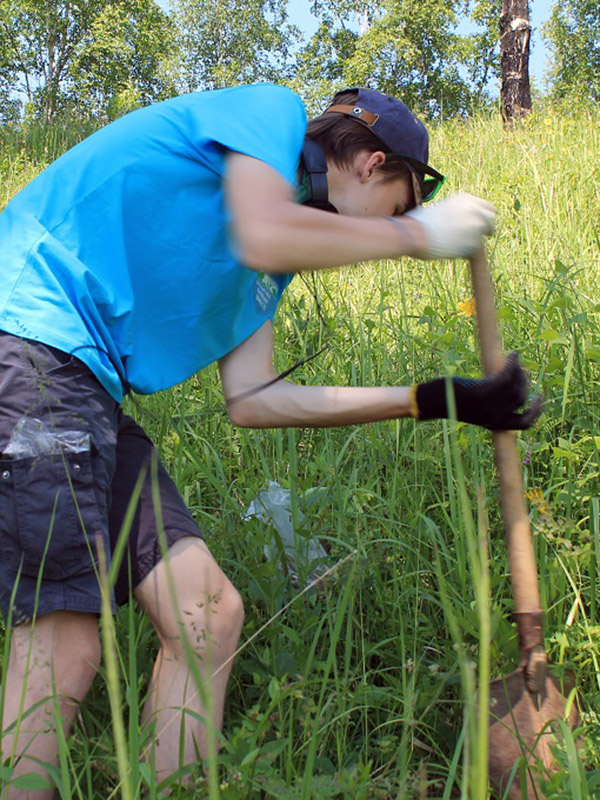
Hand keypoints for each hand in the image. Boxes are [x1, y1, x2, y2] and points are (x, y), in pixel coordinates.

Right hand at [404, 192, 495, 259]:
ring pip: (483, 236)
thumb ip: (455, 213)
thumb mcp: (440, 208)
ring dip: (474, 240)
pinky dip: (464, 252)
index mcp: (466, 199)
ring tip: (458, 247)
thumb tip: (457, 222)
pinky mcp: (474, 243)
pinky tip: (450, 251)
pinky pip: (474, 250)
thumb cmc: (419, 223)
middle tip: (479, 238)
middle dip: (485, 229)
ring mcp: (477, 226)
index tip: (479, 225)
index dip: (482, 217)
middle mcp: (475, 209)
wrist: (415, 234)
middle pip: (490, 220)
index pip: (486, 207)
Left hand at [414, 352, 541, 429]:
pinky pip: (505, 376)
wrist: (431, 401)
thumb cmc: (451, 401)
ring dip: (519, 371)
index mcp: (494, 424)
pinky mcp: (481, 393)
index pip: (524, 424)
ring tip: (514, 361)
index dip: (536, 411)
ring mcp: (488, 406)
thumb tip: (506, 386)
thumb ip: (490, 404)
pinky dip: (512, 364)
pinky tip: (514, 356)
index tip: (540, 396)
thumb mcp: (475, 407)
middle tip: (520, 369)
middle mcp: (493, 418)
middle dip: (525, 381)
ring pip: (516, 386)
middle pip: (521, 398)